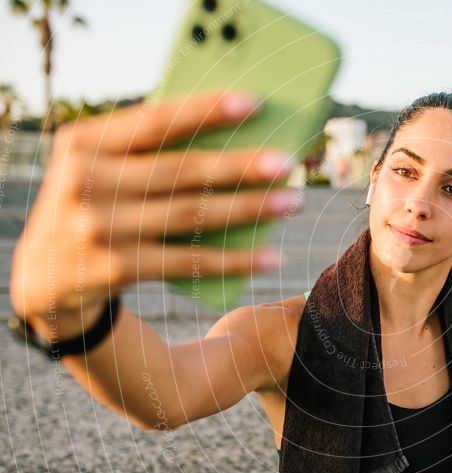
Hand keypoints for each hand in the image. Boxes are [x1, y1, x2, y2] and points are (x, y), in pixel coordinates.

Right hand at [9, 91, 299, 320]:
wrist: (45, 275)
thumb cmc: (92, 204)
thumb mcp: (99, 167)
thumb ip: (144, 151)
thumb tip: (233, 141)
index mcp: (84, 143)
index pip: (154, 121)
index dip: (205, 111)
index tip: (253, 104)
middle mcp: (86, 182)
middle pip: (181, 170)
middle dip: (240, 166)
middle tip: (287, 163)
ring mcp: (99, 228)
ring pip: (191, 215)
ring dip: (249, 209)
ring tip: (291, 203)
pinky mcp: (116, 268)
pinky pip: (188, 262)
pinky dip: (233, 260)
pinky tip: (269, 256)